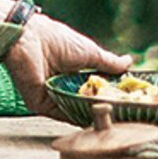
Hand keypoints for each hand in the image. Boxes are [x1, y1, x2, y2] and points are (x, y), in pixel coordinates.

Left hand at [4, 13, 130, 120]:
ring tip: (111, 119)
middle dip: (102, 108)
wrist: (28, 39)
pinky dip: (77, 118)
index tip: (125, 102)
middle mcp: (63, 85)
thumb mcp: (90, 51)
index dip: (109, 94)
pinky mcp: (42, 105)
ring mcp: (53, 96)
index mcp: (73, 71)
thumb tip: (129, 62)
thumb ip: (108, 62)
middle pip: (86, 102)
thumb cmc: (57, 40)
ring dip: (91, 115)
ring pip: (75, 111)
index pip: (94, 88)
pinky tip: (93, 120)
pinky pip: (62, 115)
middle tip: (122, 116)